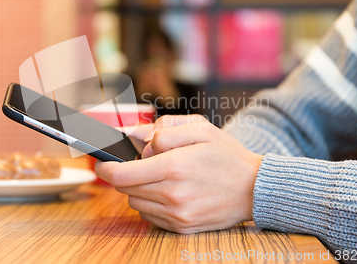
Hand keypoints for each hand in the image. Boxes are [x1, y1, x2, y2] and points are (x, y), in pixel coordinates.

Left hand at [95, 120, 263, 232]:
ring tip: (161, 177)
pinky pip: (150, 216)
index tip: (101, 162)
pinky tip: (169, 192)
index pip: (121, 174)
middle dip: (126, 174)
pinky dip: (152, 203)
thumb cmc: (227, 155)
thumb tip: (137, 140)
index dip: (106, 168)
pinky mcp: (182, 227)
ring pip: (135, 202)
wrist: (255, 189)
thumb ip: (164, 131)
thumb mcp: (200, 129)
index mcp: (174, 167)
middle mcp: (172, 194)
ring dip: (140, 189)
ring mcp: (177, 214)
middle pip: (126, 188)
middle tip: (143, 164)